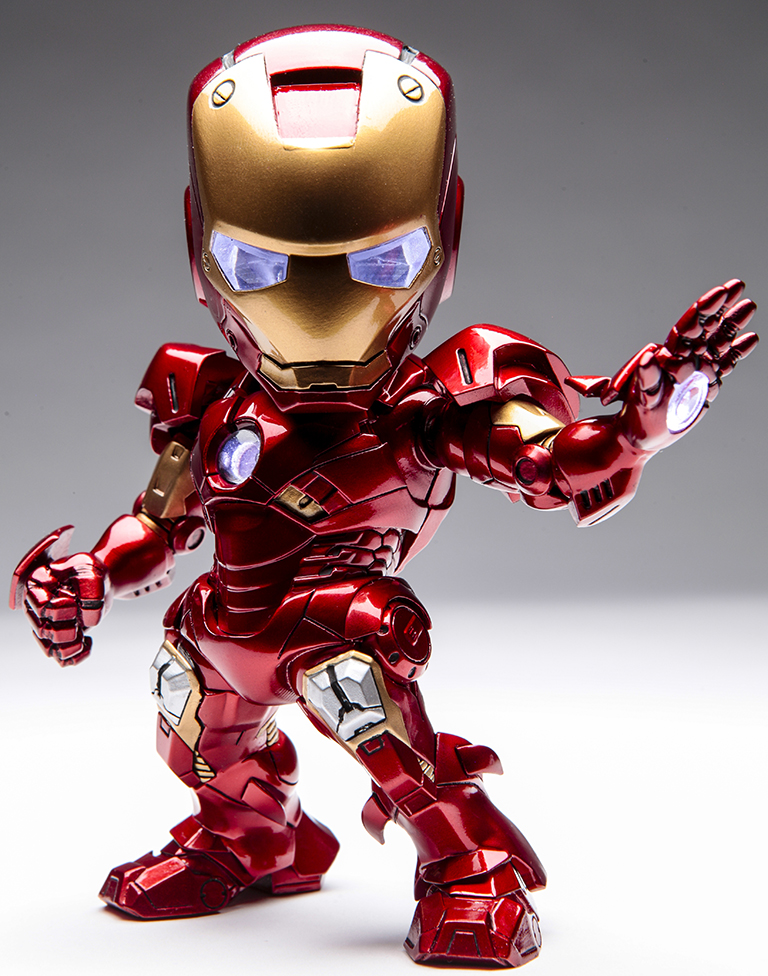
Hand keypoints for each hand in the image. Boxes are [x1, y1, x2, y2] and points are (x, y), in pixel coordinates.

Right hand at [10, 527, 109, 665]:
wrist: (98, 581)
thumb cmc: (89, 572)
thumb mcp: (91, 569)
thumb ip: (87, 586)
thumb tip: (83, 616)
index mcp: (37, 587)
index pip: (41, 607)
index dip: (59, 608)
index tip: (72, 599)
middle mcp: (36, 609)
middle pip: (43, 630)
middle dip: (68, 626)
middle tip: (79, 614)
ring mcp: (46, 626)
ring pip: (51, 650)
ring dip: (73, 644)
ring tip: (83, 632)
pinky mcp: (59, 638)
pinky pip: (64, 659)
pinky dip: (79, 655)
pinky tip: (88, 641)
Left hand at [611, 279, 757, 450]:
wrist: (644, 434)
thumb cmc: (637, 416)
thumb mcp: (642, 399)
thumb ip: (647, 379)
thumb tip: (650, 359)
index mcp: (668, 358)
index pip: (688, 328)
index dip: (704, 309)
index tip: (719, 292)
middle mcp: (684, 359)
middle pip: (704, 328)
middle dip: (719, 306)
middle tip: (736, 285)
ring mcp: (696, 369)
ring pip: (717, 342)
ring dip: (733, 324)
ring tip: (749, 305)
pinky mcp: (705, 383)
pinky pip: (724, 363)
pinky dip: (736, 352)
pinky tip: (750, 338)